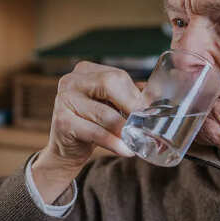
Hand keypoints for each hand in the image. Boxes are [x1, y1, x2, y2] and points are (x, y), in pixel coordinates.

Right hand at [32, 61, 141, 203]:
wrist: (67, 148)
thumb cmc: (92, 122)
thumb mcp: (111, 105)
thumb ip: (131, 96)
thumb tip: (157, 95)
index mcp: (86, 70)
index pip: (117, 76)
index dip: (135, 95)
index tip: (147, 110)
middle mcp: (71, 80)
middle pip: (109, 84)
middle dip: (130, 105)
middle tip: (143, 123)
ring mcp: (64, 99)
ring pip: (104, 112)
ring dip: (124, 129)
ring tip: (136, 140)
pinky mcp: (62, 122)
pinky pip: (95, 132)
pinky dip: (113, 142)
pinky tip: (124, 149)